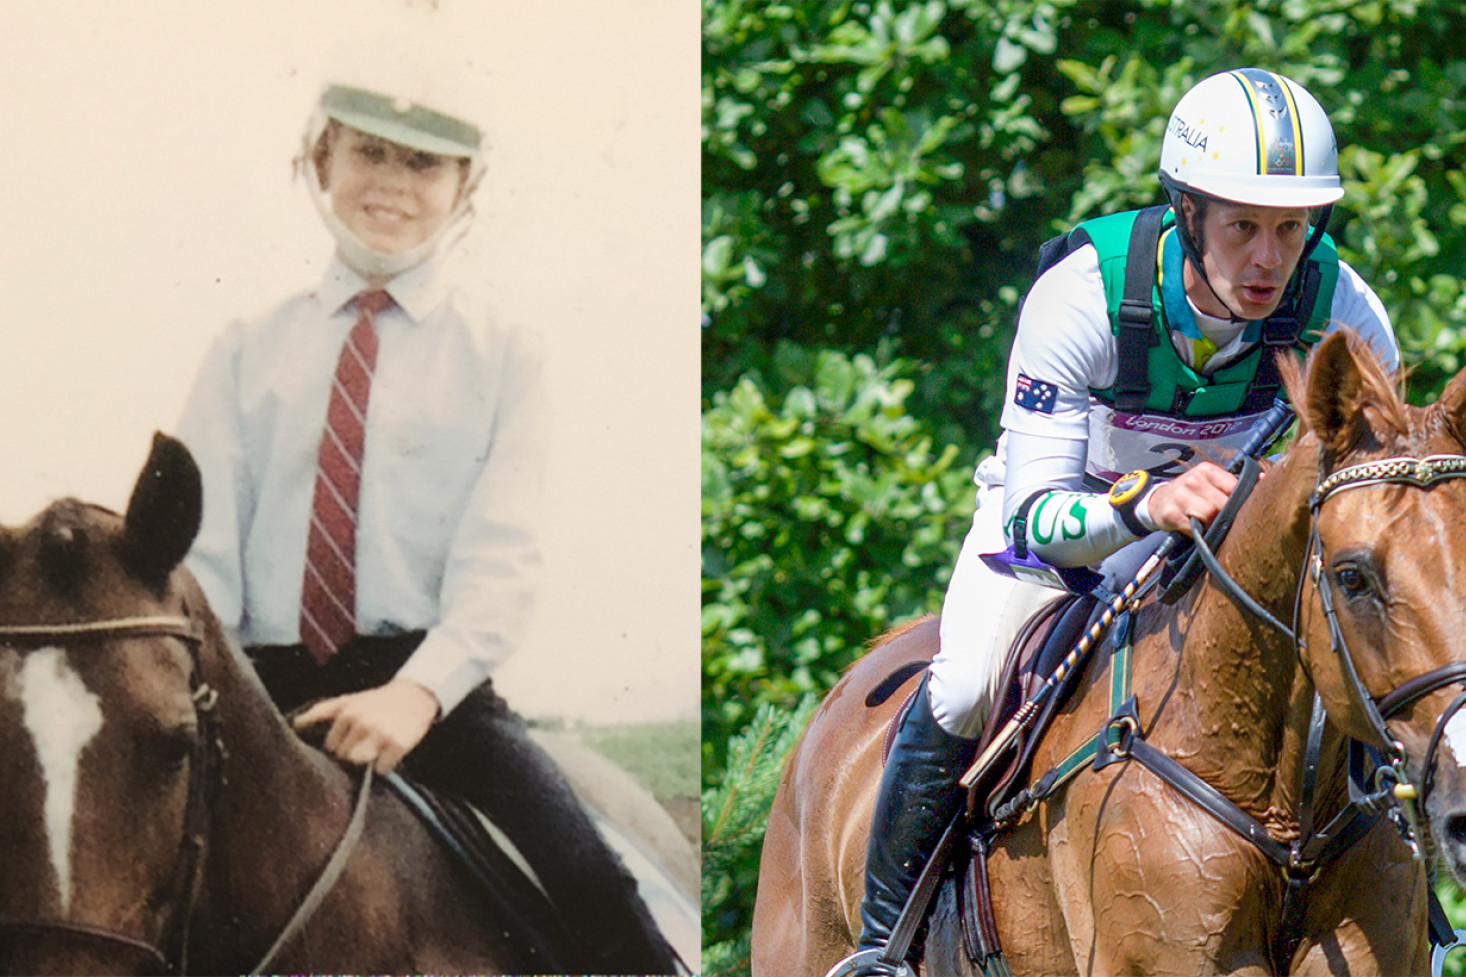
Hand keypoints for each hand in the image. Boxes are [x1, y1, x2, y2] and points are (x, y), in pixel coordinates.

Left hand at [293, 677, 440, 773]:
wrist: (414, 695)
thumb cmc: (377, 700)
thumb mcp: (347, 700)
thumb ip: (321, 712)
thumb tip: (295, 725)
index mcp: (346, 712)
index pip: (330, 746)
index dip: (338, 748)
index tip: (347, 744)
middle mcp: (361, 723)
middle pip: (343, 757)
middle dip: (351, 755)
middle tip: (363, 747)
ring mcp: (379, 734)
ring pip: (359, 763)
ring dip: (366, 762)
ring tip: (373, 752)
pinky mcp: (397, 745)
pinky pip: (381, 768)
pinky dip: (384, 766)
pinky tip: (388, 755)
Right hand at [1144, 462, 1238, 533]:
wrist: (1158, 501)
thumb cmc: (1191, 493)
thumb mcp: (1209, 482)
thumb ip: (1233, 482)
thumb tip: (1263, 478)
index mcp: (1206, 470)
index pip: (1234, 487)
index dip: (1238, 501)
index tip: (1235, 507)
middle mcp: (1192, 480)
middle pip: (1223, 504)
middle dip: (1224, 515)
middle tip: (1220, 518)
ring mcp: (1180, 496)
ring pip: (1210, 515)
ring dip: (1211, 523)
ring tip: (1207, 522)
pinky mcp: (1171, 513)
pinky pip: (1194, 528)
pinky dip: (1198, 531)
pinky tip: (1194, 526)